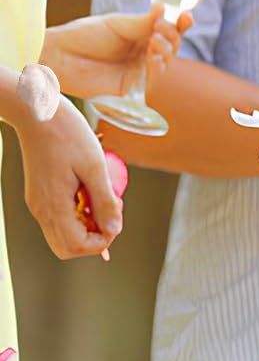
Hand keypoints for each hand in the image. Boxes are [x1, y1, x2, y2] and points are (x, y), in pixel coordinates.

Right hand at [14, 97, 120, 259]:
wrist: (39, 114)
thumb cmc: (69, 134)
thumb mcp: (95, 165)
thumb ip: (105, 200)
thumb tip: (115, 229)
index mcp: (54, 206)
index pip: (77, 247)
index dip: (102, 241)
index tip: (117, 216)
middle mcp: (42, 210)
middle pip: (68, 246)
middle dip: (94, 236)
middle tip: (111, 211)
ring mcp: (38, 203)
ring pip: (62, 233)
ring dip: (86, 224)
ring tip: (102, 197)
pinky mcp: (39, 195)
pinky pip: (58, 217)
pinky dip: (77, 213)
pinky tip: (89, 190)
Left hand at [41, 7, 192, 99]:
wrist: (60, 55)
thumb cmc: (84, 35)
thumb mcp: (118, 24)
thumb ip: (143, 21)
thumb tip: (165, 8)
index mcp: (142, 34)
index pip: (169, 30)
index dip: (181, 24)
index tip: (186, 17)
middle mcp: (143, 53)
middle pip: (172, 46)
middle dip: (172, 36)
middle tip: (160, 29)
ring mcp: (138, 70)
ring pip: (166, 63)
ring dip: (166, 50)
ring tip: (153, 40)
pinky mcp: (131, 88)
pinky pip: (153, 80)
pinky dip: (158, 68)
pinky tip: (152, 56)